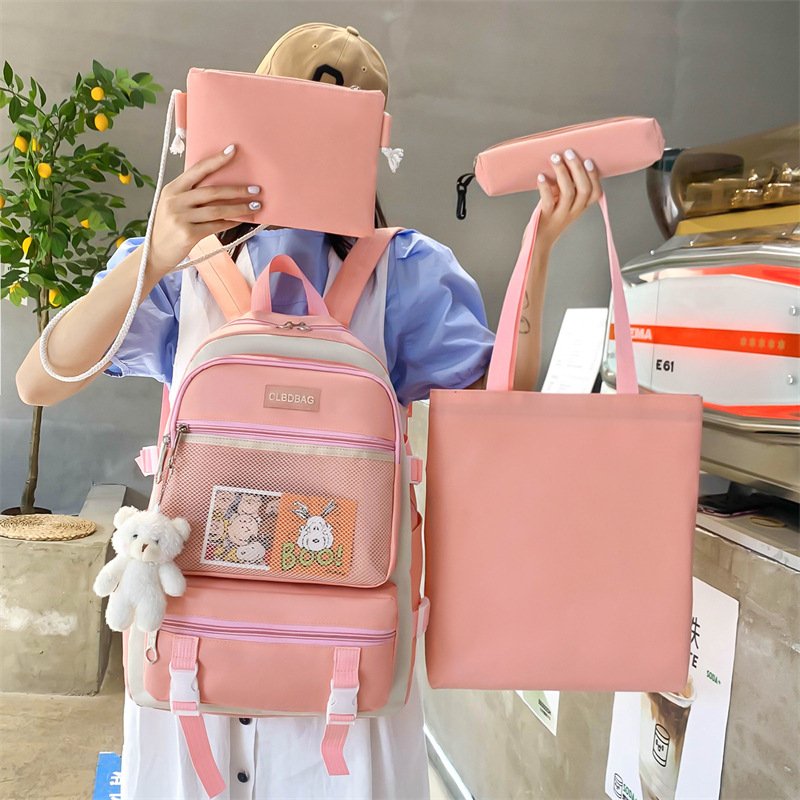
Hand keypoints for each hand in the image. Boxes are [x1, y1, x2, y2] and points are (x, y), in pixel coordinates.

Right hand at [148, 144, 261, 276]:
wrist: (155, 253)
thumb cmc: (169, 227)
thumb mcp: (173, 204)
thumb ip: (190, 194)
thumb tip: (222, 187)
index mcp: (172, 189)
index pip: (197, 170)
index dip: (216, 160)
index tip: (233, 150)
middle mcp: (175, 201)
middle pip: (212, 191)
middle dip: (237, 190)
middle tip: (256, 189)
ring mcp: (181, 218)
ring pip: (217, 210)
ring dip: (239, 208)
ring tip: (256, 206)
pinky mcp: (188, 234)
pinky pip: (216, 226)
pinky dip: (230, 222)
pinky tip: (241, 220)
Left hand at [535, 150, 601, 251]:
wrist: (538, 244)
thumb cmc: (549, 221)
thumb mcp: (563, 205)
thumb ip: (566, 189)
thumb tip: (564, 163)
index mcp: (580, 208)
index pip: (596, 193)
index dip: (594, 176)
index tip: (588, 160)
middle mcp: (573, 212)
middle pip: (584, 189)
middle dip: (577, 168)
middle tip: (569, 152)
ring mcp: (560, 215)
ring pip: (568, 193)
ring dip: (562, 172)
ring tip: (555, 158)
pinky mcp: (546, 218)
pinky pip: (548, 201)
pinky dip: (545, 186)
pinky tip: (541, 176)